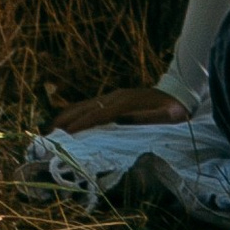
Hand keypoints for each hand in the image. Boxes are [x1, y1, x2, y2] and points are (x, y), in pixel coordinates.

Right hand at [50, 84, 184, 130]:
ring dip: (68, 115)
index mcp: (126, 103)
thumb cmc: (174, 111)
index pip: (99, 115)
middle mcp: (116, 97)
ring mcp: (114, 95)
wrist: (179, 93)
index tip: (66, 135)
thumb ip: (145, 118)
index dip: (82, 124)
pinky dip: (76, 111)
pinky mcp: (114, 97)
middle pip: (86, 108)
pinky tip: (67, 119)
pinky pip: (90, 104)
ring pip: (85, 104)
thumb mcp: (166, 117)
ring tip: (51, 128)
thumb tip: (121, 120)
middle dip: (67, 121)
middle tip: (49, 135)